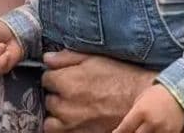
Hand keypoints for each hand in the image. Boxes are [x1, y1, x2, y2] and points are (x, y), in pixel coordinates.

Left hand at [41, 50, 155, 132]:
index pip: (46, 77)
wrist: (137, 100)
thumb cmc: (119, 75)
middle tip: (72, 89)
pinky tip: (73, 117)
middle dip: (57, 93)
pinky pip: (57, 132)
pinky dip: (61, 126)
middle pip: (48, 97)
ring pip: (50, 118)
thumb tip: (47, 58)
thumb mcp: (94, 58)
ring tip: (71, 105)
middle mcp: (66, 105)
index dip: (56, 74)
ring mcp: (71, 124)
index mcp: (68, 82)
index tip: (65, 74)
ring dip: (57, 111)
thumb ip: (67, 57)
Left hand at [113, 84, 183, 132]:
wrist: (181, 93)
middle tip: (129, 131)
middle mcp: (151, 122)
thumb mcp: (142, 99)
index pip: (124, 128)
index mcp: (141, 111)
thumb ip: (134, 113)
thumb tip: (124, 128)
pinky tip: (152, 131)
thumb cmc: (157, 94)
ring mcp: (162, 130)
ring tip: (140, 130)